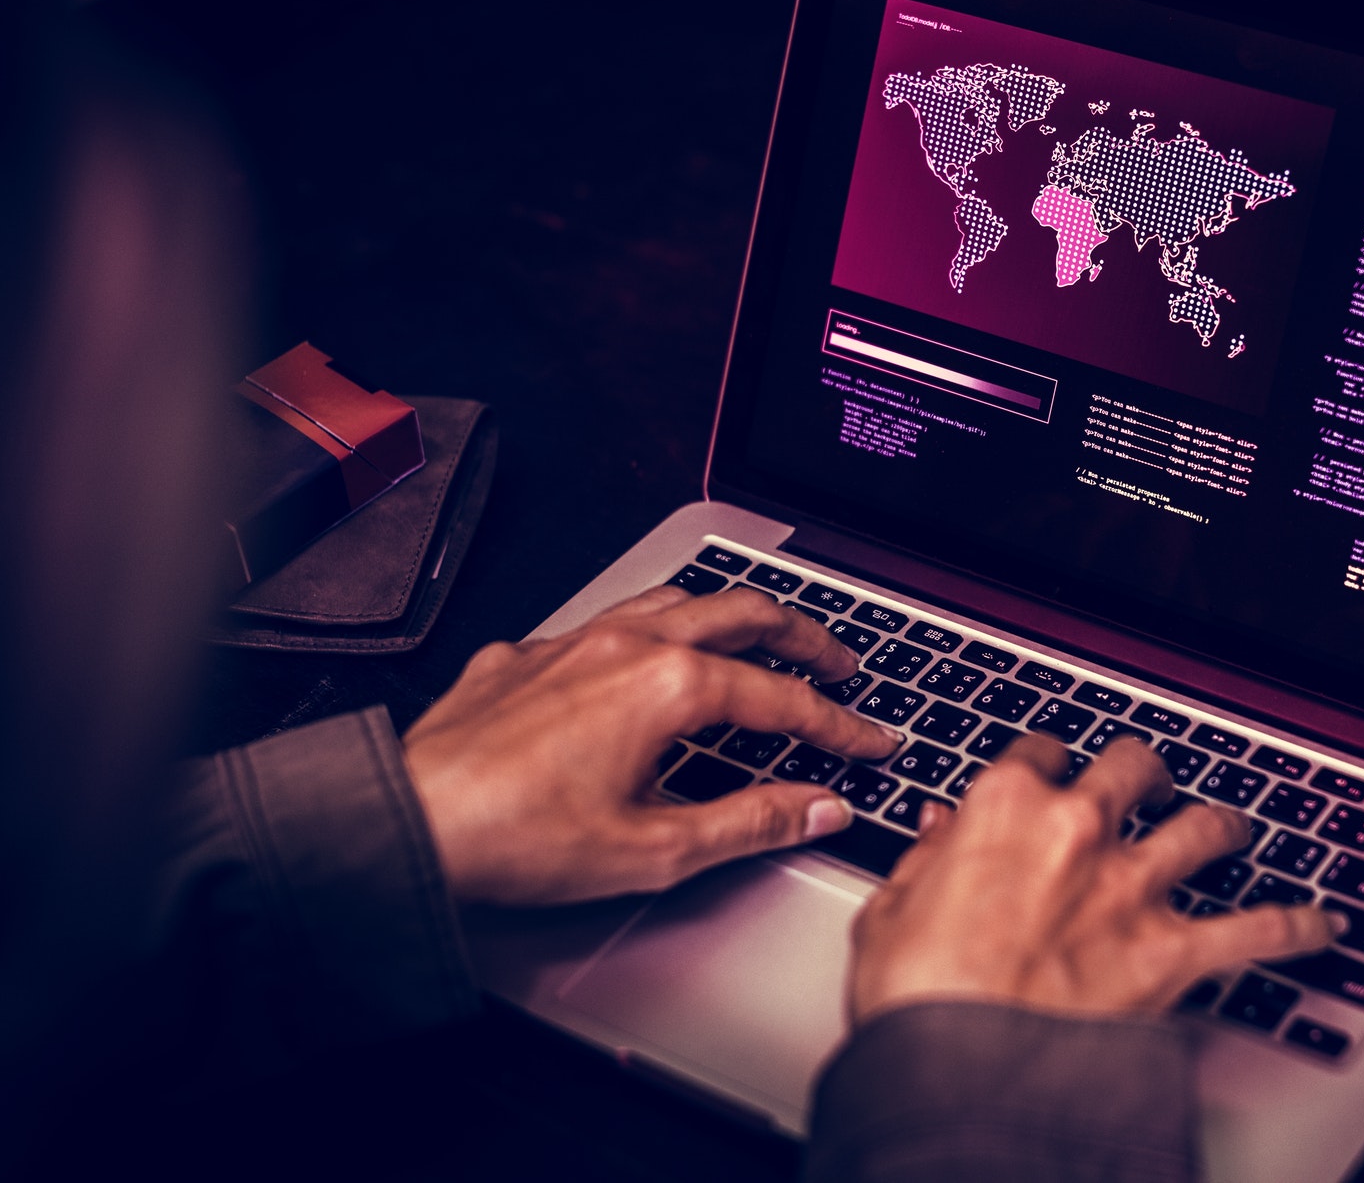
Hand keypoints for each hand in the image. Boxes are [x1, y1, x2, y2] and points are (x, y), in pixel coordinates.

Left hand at [402, 585, 899, 905]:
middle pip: (741, 614)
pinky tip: (644, 659)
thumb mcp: (655, 849)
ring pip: (674, 599)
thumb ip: (750, 822)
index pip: (782, 699)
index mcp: (668, 686)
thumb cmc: (515, 839)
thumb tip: (816, 808)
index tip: (869, 740)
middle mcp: (625, 646)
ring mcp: (572, 641)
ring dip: (730, 615)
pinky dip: (651, 631)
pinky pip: (606, 621)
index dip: (838, 723)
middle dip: (802, 636)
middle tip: (838, 662)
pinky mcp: (526, 654)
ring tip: (758, 637)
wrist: (409, 822)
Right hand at [847, 733, 1344, 1020]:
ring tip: (1230, 828)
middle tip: (1147, 781)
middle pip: (1134, 769)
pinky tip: (1319, 925)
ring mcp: (1133, 890)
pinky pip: (1258, 930)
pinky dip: (1296, 926)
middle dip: (1144, 772)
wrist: (960, 1069)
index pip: (1040, 753)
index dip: (1051, 760)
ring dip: (1222, 825)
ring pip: (1203, 829)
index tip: (1053, 770)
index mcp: (1003, 809)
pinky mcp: (1173, 954)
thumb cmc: (917, 997)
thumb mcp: (888, 913)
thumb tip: (938, 838)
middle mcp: (1078, 832)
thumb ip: (924, 864)